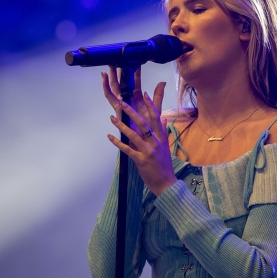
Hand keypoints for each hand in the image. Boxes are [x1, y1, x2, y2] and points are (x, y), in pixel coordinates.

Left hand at [102, 68, 175, 195]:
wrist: (166, 183)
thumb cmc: (164, 165)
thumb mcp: (166, 147)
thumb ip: (164, 132)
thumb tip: (164, 119)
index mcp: (161, 138)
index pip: (156, 118)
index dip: (150, 105)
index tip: (145, 94)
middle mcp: (156, 142)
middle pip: (143, 123)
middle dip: (131, 112)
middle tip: (122, 102)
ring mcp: (148, 151)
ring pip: (133, 135)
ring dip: (121, 126)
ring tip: (112, 118)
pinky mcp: (141, 160)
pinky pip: (127, 149)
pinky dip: (118, 143)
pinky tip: (110, 137)